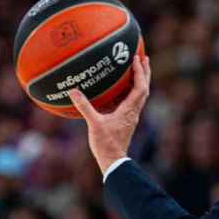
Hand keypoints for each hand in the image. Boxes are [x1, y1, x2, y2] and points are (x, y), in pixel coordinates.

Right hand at [68, 55, 150, 173]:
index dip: (140, 72)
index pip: (140, 87)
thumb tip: (73, 91)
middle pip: (145, 89)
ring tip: (138, 69)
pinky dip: (133, 90)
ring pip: (141, 95)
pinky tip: (125, 88)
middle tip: (143, 58)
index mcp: (129, 110)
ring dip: (141, 80)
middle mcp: (134, 112)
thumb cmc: (105, 144)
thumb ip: (84, 107)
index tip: (137, 58)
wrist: (113, 161)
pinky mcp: (128, 121)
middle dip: (145, 72)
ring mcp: (132, 116)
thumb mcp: (93, 124)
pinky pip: (134, 101)